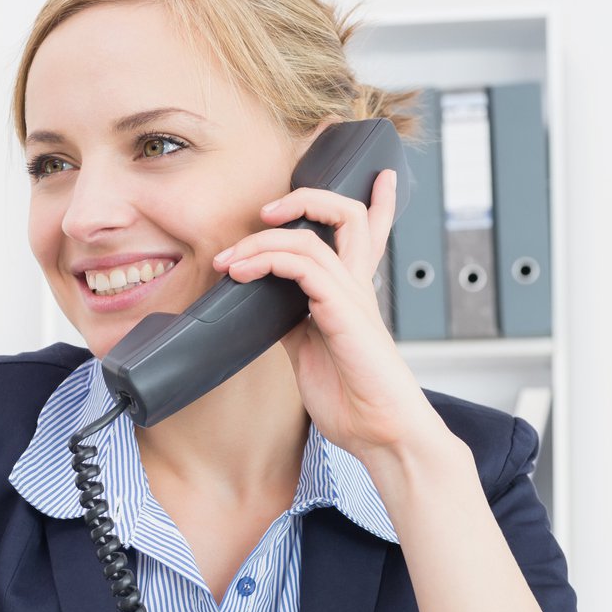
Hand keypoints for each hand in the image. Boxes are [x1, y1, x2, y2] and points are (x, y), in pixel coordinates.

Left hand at [211, 167, 448, 460]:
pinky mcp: (344, 312)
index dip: (374, 201)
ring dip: (262, 239)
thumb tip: (258, 304)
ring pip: (313, 236)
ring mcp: (353, 297)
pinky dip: (267, 261)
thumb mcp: (308, 353)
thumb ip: (290, 321)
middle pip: (349, 214)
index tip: (372, 178)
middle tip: (265, 211)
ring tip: (230, 258)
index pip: (368, 234)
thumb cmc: (354, 401)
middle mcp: (357, 288)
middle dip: (305, 199)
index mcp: (354, 295)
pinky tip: (243, 274)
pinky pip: (304, 266)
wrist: (382, 433)